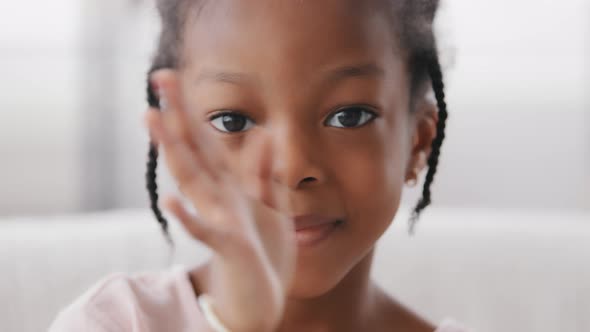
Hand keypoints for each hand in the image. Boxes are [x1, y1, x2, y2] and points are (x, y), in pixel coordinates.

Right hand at [144, 70, 295, 331]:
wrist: (262, 296)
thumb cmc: (263, 248)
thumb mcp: (271, 204)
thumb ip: (265, 171)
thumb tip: (264, 132)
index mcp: (230, 185)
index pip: (206, 140)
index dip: (191, 109)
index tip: (172, 78)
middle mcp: (218, 198)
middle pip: (193, 151)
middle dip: (177, 116)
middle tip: (158, 80)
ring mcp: (220, 220)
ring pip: (192, 181)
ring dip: (173, 152)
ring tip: (152, 121)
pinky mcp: (228, 247)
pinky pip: (205, 231)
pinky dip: (188, 217)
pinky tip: (170, 199)